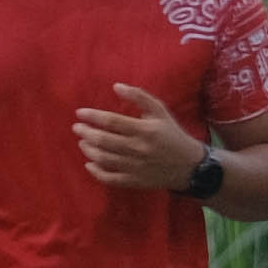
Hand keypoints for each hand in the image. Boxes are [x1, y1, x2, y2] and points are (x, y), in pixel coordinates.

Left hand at [75, 82, 204, 192]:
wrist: (190, 166)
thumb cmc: (172, 135)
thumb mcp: (161, 111)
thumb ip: (140, 97)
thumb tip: (116, 86)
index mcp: (145, 130)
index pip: (112, 121)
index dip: (93, 116)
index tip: (80, 113)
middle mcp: (139, 149)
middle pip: (104, 140)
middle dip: (86, 133)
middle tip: (77, 128)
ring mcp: (136, 167)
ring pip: (104, 159)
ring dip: (89, 150)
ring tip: (83, 143)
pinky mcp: (135, 181)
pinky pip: (110, 178)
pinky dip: (96, 172)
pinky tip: (90, 164)